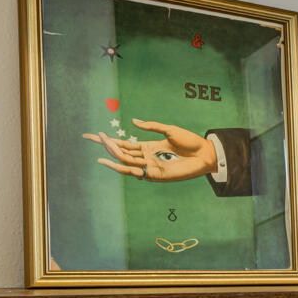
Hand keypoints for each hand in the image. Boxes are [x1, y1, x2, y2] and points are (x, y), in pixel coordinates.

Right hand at [81, 120, 217, 181]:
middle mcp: (146, 157)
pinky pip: (135, 172)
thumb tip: (133, 122)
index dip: (108, 140)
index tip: (92, 135)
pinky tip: (112, 162)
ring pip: (125, 161)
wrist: (205, 153)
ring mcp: (149, 166)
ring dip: (112, 153)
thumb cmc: (190, 142)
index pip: (123, 144)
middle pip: (121, 152)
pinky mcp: (155, 175)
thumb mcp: (169, 130)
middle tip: (93, 136)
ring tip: (102, 143)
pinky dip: (122, 168)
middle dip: (106, 144)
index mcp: (147, 147)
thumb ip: (152, 126)